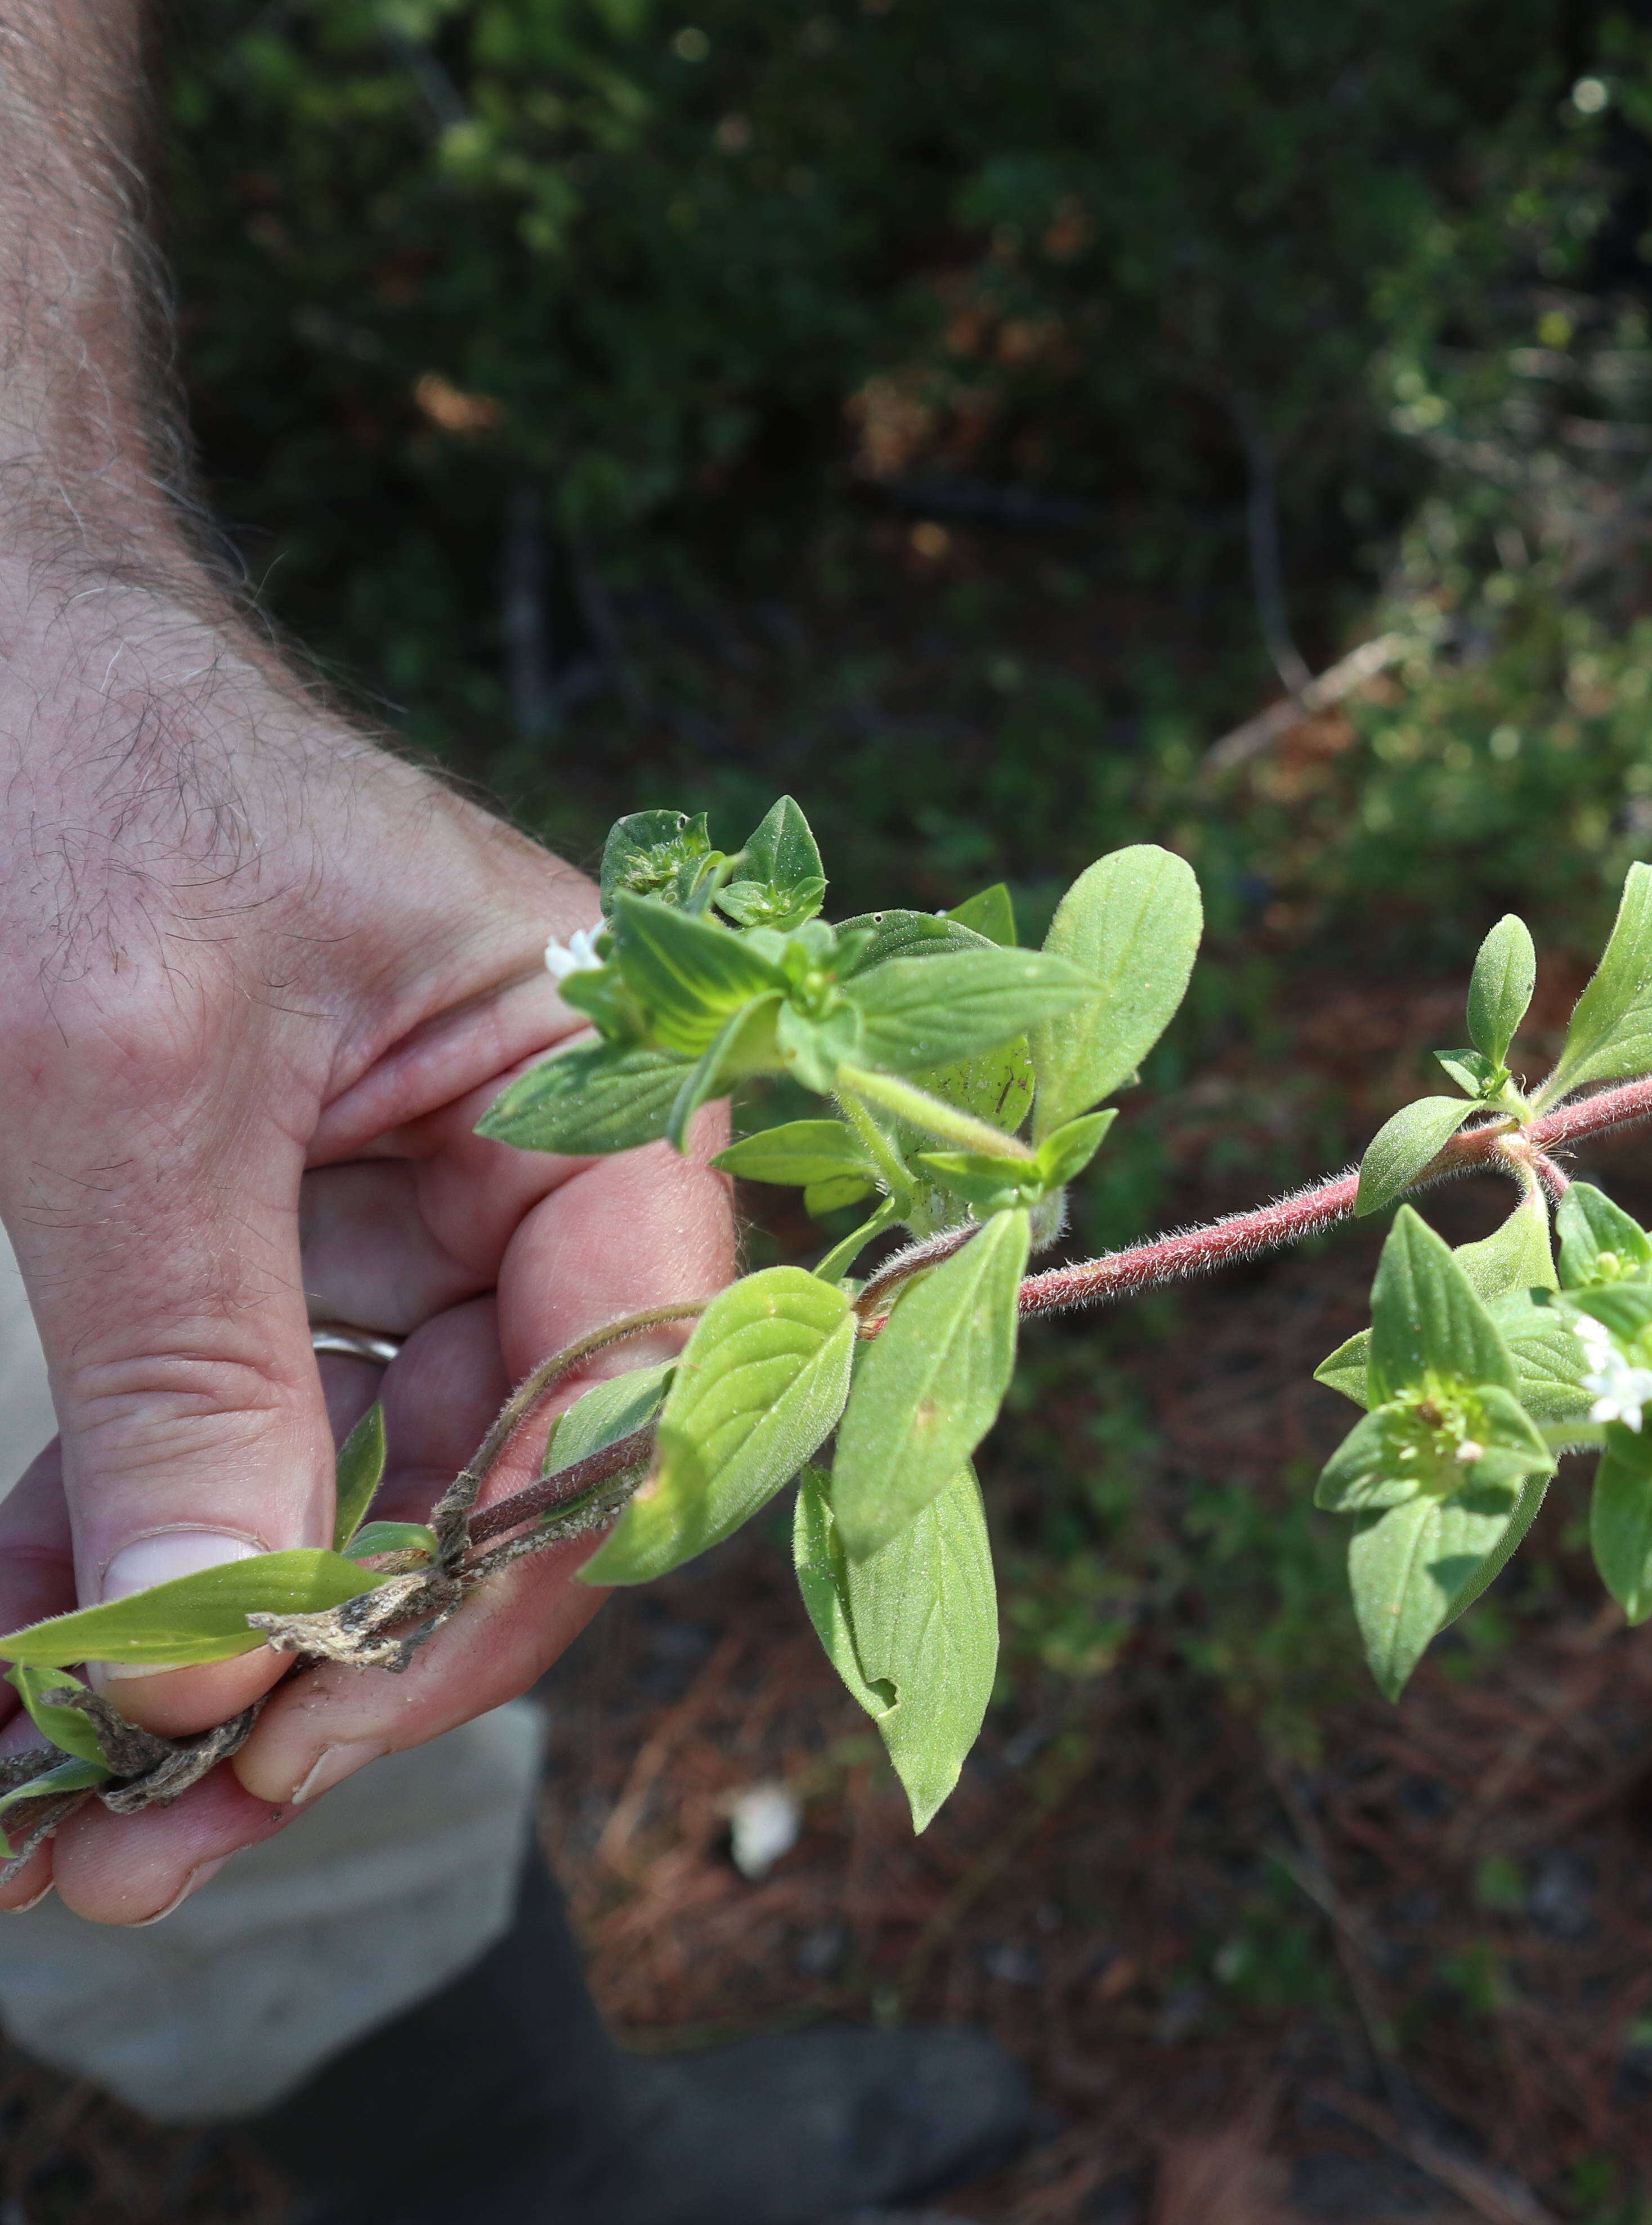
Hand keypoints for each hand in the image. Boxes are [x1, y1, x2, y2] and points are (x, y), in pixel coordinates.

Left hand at [0, 558, 732, 1920]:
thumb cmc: (77, 771)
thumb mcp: (127, 1080)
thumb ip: (194, 1365)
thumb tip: (214, 1654)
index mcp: (600, 1092)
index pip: (624, 1395)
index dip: (487, 1588)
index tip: (298, 1733)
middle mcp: (534, 1172)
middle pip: (493, 1484)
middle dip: (319, 1669)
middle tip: (142, 1845)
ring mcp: (402, 1218)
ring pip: (350, 1495)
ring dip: (198, 1649)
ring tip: (48, 1816)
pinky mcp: (268, 1248)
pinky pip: (225, 1439)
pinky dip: (116, 1553)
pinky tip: (5, 1654)